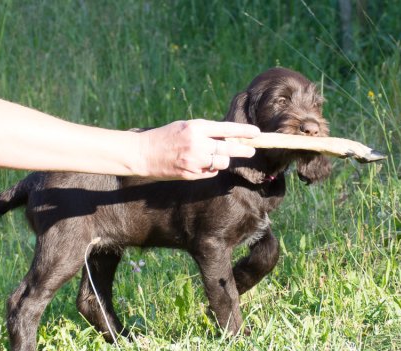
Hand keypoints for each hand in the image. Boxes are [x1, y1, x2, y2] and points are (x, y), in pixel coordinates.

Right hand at [137, 119, 258, 179]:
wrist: (143, 154)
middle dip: (243, 149)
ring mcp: (194, 161)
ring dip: (223, 160)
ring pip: (222, 162)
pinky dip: (211, 169)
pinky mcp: (191, 174)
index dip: (244, 131)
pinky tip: (201, 164)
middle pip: (228, 148)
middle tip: (252, 150)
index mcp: (196, 128)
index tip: (257, 133)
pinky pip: (211, 172)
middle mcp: (197, 144)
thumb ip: (205, 131)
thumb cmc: (165, 136)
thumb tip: (227, 137)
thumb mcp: (185, 126)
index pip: (226, 129)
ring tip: (214, 156)